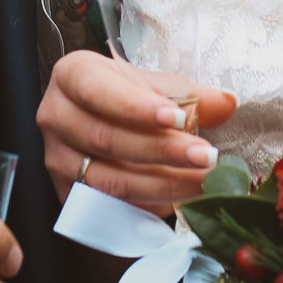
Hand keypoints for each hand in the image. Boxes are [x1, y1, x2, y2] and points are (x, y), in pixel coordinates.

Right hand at [39, 53, 236, 210]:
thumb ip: (189, 94)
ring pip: (109, 179)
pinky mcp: (68, 194)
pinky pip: (108, 207)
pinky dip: (147, 205)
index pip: (100, 91)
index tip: (180, 118)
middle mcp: (56, 116)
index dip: (138, 107)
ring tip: (202, 181)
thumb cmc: (126, 95)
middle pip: (107, 139)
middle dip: (162, 150)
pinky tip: (179, 201)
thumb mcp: (155, 85)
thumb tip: (226, 102)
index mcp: (72, 75)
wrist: (101, 119)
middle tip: (206, 157)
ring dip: (162, 183)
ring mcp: (57, 159)